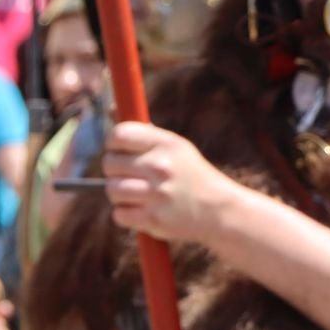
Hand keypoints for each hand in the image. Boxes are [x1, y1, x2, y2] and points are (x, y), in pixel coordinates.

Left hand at [103, 122, 238, 242]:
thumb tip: (111, 109)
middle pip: (110, 163)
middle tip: (128, 175)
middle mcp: (161, 166)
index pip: (120, 134)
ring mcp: (157, 194)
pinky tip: (140, 210)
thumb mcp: (175, 146)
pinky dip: (125, 214)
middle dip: (114, 170)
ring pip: (112, 189)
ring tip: (134, 194)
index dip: (112, 143)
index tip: (118, 150)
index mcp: (167, 143)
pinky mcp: (153, 219)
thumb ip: (144, 132)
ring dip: (118, 194)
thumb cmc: (190, 175)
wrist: (218, 211)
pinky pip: (119, 214)